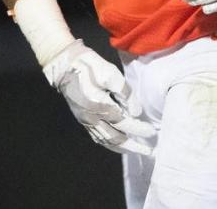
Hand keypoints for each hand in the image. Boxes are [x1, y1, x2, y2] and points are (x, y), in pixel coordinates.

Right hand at [43, 40, 155, 156]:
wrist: (64, 66)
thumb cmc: (90, 67)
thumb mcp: (111, 74)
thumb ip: (125, 94)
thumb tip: (137, 112)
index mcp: (100, 107)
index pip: (124, 123)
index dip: (139, 129)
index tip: (152, 132)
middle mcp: (92, 119)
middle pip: (115, 138)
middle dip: (134, 146)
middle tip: (149, 151)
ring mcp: (86, 121)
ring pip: (106, 141)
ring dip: (123, 147)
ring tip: (137, 150)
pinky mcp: (83, 119)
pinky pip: (98, 137)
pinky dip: (110, 144)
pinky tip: (118, 144)